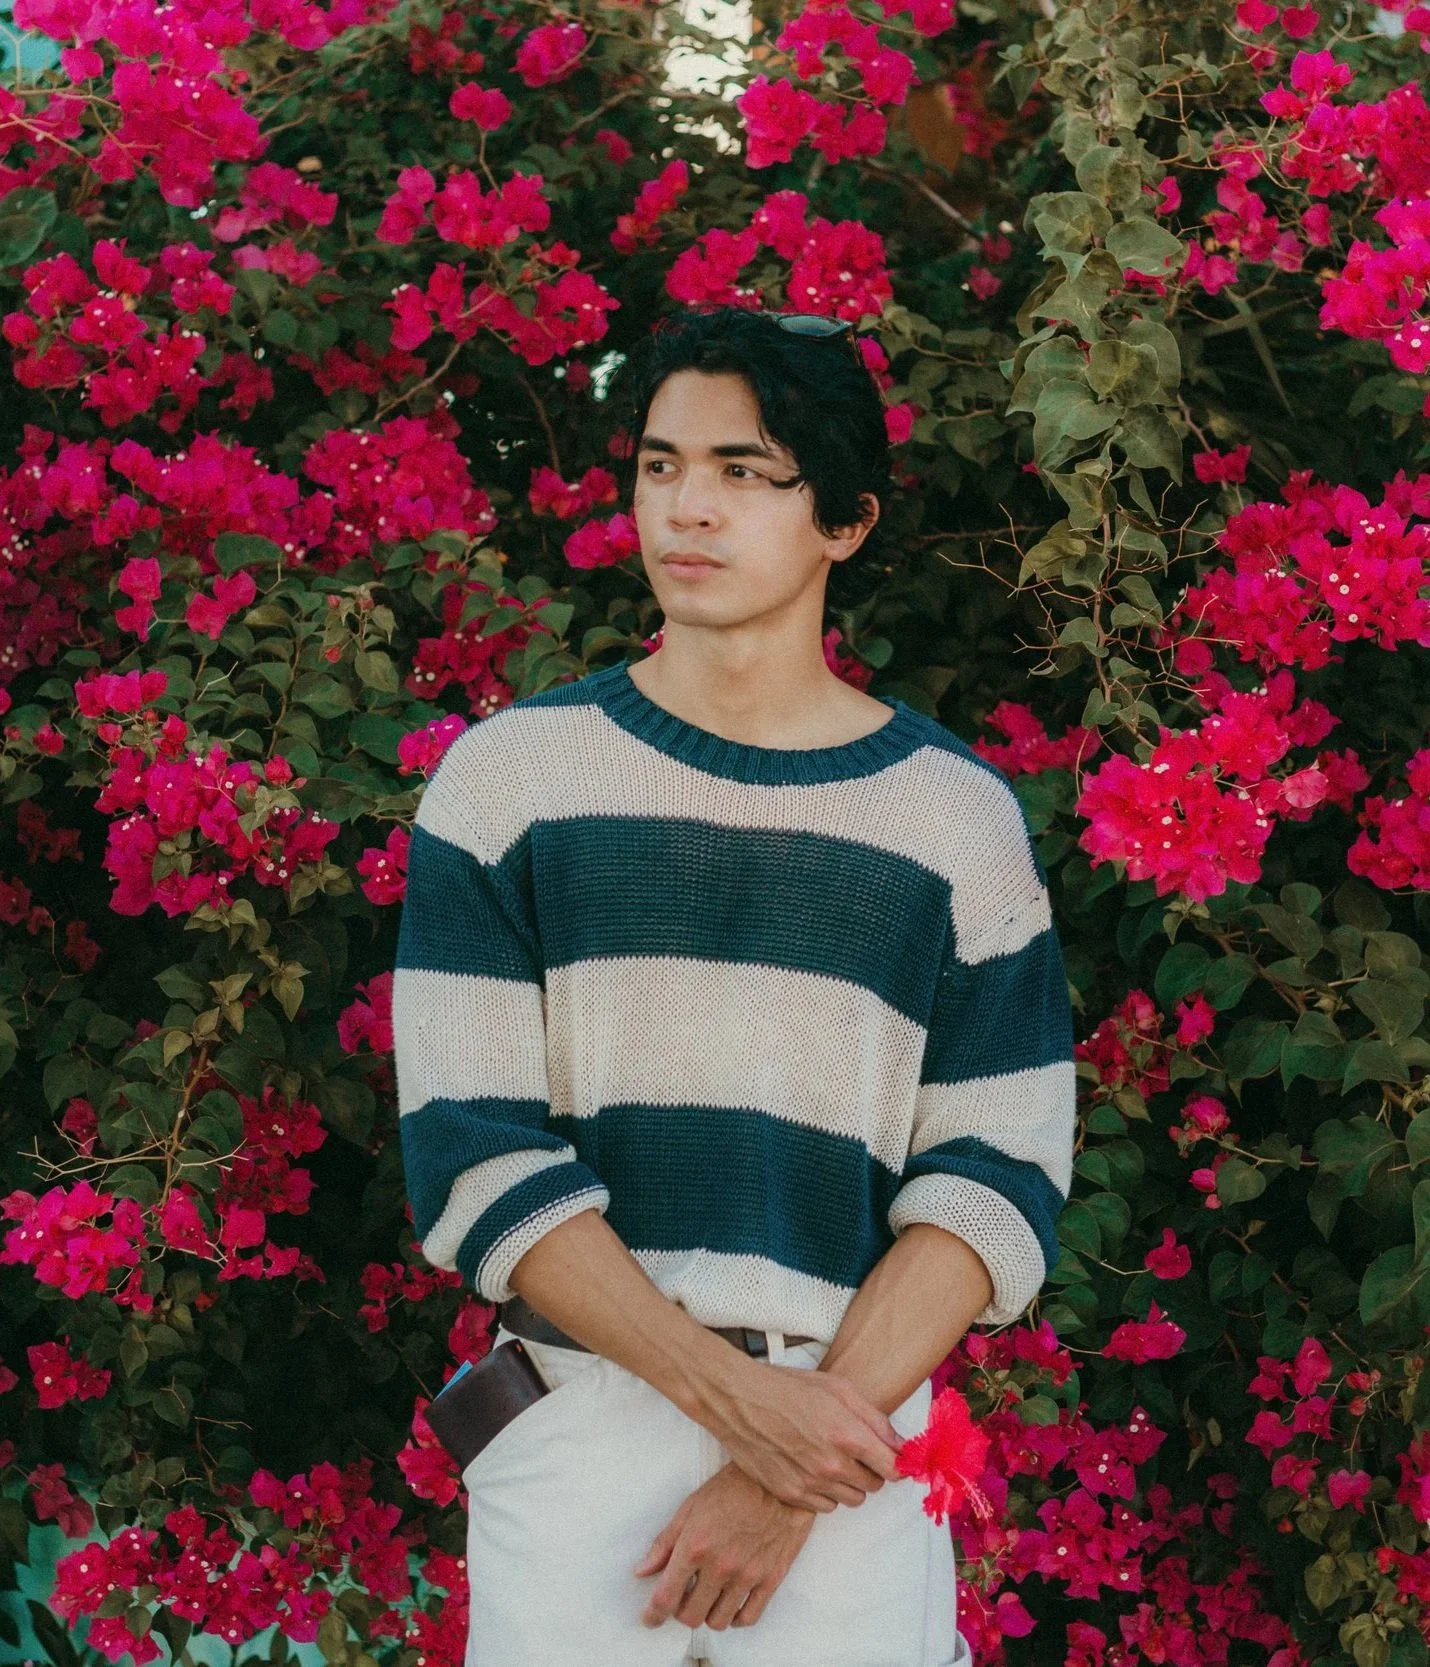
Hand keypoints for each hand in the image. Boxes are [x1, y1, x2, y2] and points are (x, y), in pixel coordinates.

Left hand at [633, 1461, 816, 1631]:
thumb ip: (665, 1542)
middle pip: (691, 1616)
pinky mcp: (771, 1579)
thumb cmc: (734, 1487)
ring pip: (718, 1621)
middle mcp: (719, 1566)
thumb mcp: (691, 1506)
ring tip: (708, 1597)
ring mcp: (747, 1575)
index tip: (650, 1618)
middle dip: (681, 1611)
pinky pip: (748, 1618)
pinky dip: (735, 1618)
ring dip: (707, 1614)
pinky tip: (731, 1603)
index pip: (666, 1597)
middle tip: (684, 1598)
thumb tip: (643, 1571)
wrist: (779, 1480)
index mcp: (695, 1546)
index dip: (653, 1614)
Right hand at [695, 1352, 904, 1513]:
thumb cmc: (789, 1388)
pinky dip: (825, 1493)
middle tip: (855, 1450)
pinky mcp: (790, 1495)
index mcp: (847, 1434)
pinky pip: (824, 1506)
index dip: (897, 1464)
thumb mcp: (838, 1388)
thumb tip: (901, 1446)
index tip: (894, 1459)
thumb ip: (875, 1419)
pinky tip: (812, 1468)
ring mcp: (809, 1483)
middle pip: (873, 1487)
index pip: (892, 1469)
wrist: (740, 1401)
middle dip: (870, 1470)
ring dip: (849, 1483)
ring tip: (831, 1457)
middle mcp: (831, 1465)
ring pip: (851, 1499)